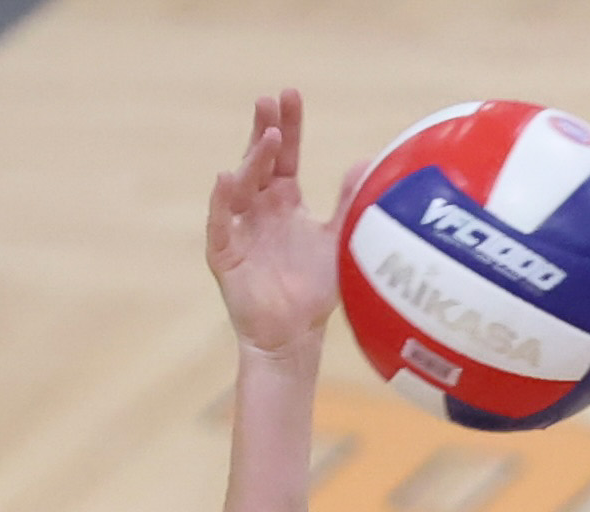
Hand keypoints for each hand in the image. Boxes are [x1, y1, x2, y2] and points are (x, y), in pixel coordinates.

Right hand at [206, 91, 369, 356]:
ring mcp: (239, 228)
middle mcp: (259, 208)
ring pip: (242, 186)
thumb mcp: (338, 241)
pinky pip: (221, 223)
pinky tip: (228, 179)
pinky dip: (223, 202)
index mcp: (284, 201)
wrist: (293, 337)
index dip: (288, 125)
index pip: (284, 154)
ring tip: (266, 138)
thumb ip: (350, 203)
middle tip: (268, 101)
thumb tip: (368, 164)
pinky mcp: (225, 254)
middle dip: (262, 130)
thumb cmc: (314, 291)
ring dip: (251, 160)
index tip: (290, 94)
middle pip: (258, 160)